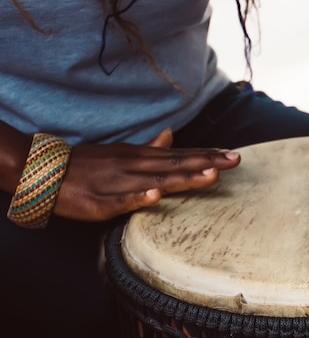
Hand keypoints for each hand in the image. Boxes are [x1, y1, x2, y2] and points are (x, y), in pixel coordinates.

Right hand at [54, 129, 240, 220]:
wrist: (44, 170)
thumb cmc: (89, 164)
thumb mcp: (122, 152)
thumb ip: (150, 148)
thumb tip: (172, 135)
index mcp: (141, 157)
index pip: (181, 155)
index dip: (207, 155)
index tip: (234, 155)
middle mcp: (134, 166)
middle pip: (177, 164)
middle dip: (207, 162)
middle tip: (236, 160)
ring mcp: (118, 183)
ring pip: (156, 180)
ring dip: (184, 177)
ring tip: (211, 175)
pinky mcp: (99, 201)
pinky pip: (121, 200)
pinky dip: (138, 197)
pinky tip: (155, 195)